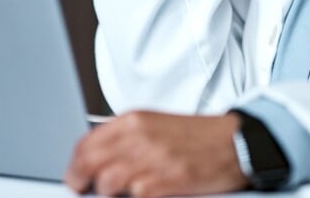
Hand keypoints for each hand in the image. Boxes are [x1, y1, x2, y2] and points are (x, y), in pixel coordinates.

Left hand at [64, 111, 246, 197]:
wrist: (234, 142)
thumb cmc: (198, 137)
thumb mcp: (156, 125)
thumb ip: (126, 138)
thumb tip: (97, 158)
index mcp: (134, 120)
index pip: (87, 142)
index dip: (75, 163)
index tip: (74, 175)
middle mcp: (139, 136)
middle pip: (90, 163)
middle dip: (81, 181)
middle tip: (83, 189)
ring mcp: (151, 159)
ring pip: (107, 183)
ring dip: (109, 192)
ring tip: (121, 192)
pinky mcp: (165, 182)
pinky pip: (135, 197)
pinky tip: (143, 194)